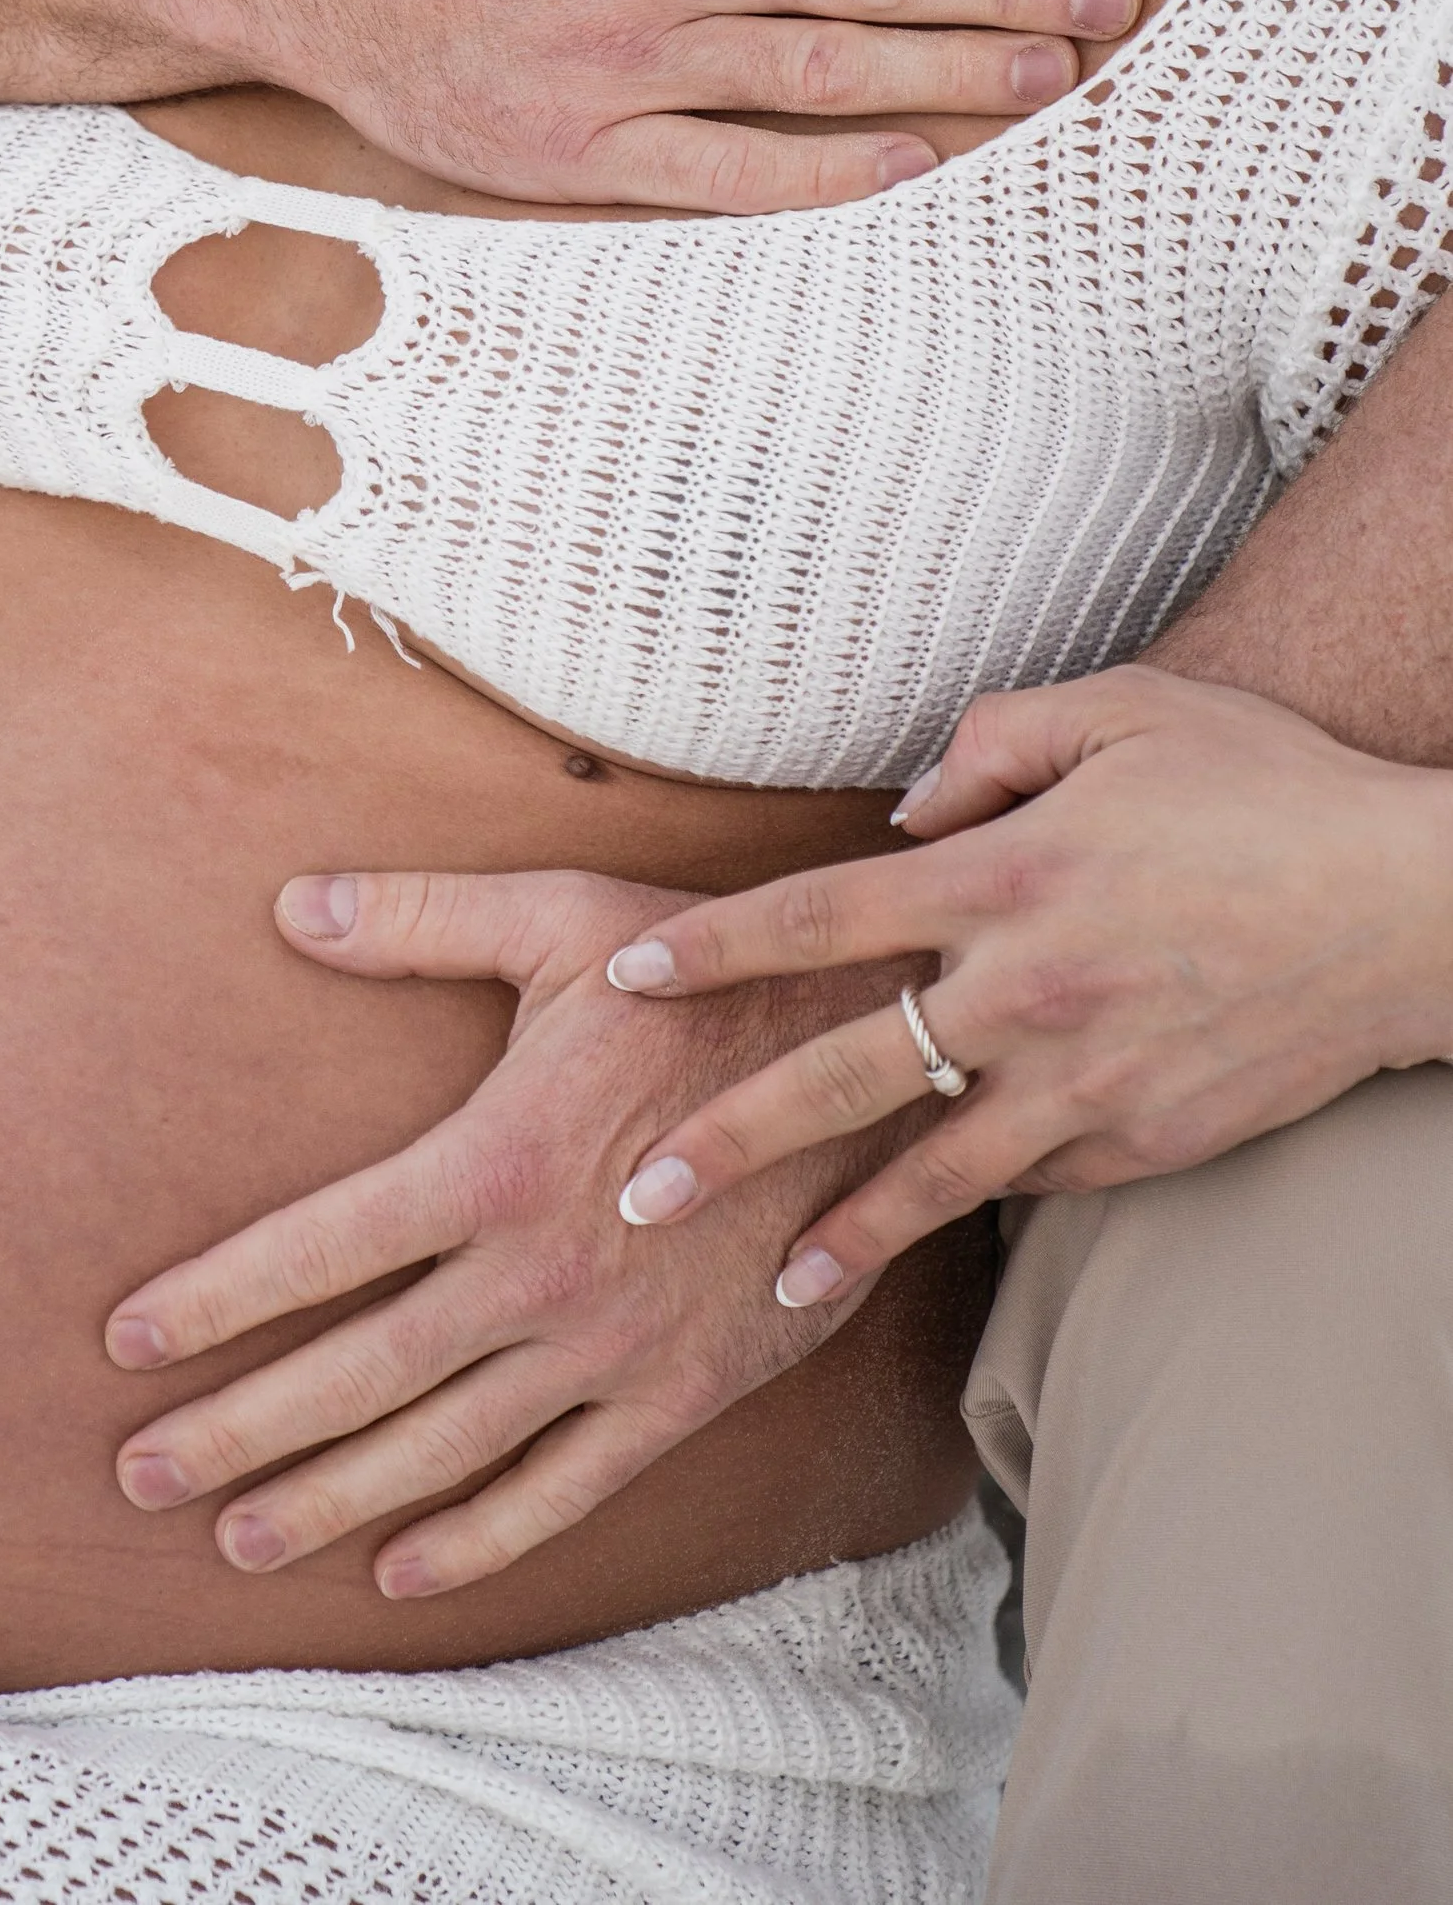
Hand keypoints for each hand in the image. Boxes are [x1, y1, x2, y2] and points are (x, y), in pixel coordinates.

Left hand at [100, 866, 904, 1598]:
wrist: (879, 1062)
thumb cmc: (704, 977)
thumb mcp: (564, 920)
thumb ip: (421, 919)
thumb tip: (293, 906)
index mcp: (495, 1160)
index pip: (318, 1245)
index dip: (215, 1297)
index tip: (123, 1340)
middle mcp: (538, 1274)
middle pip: (356, 1374)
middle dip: (238, 1431)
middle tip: (137, 1479)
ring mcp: (607, 1350)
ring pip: (441, 1450)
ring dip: (330, 1500)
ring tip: (235, 1541)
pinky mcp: (677, 1395)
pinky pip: (561, 1488)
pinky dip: (478, 1538)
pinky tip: (401, 1570)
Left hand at [603, 669, 1452, 1306]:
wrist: (1407, 906)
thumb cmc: (1261, 786)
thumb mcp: (1122, 710)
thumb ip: (990, 746)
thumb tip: (899, 815)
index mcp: (1002, 876)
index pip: (814, 917)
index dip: (710, 948)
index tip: (626, 977)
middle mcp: (1026, 991)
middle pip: (841, 1076)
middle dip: (728, 1141)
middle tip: (634, 1196)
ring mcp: (1087, 1080)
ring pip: (932, 1173)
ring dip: (841, 1235)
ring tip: (766, 1288)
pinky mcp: (1146, 1141)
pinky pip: (1033, 1181)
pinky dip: (971, 1205)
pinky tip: (915, 1239)